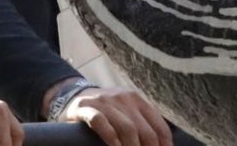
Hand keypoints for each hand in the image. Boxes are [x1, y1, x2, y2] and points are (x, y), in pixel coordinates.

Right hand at [51, 83, 172, 145]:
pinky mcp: (86, 108)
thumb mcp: (125, 109)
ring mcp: (105, 102)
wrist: (73, 95)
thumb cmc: (104, 109)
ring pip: (125, 126)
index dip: (164, 141)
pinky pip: (100, 122)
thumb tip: (158, 141)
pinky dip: (110, 137)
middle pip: (143, 128)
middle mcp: (124, 98)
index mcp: (137, 100)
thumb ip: (140, 120)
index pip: (158, 123)